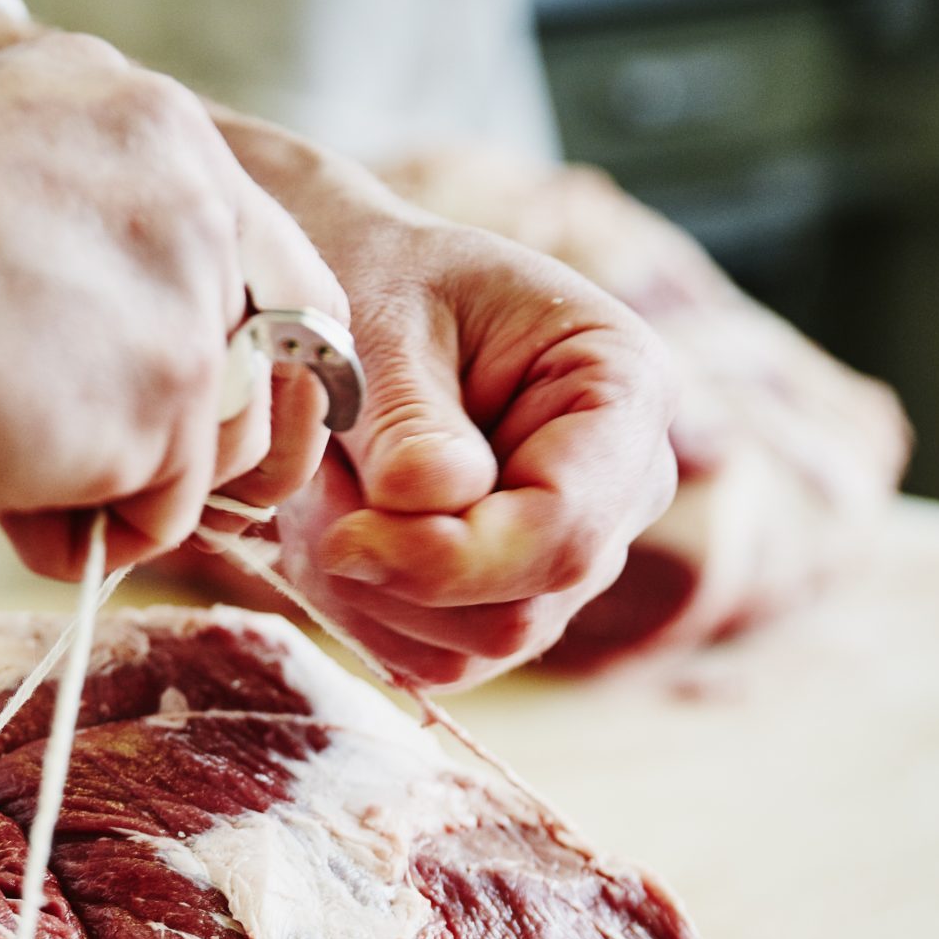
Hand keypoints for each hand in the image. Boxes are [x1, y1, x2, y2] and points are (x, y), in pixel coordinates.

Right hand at [0, 34, 346, 577]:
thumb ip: (64, 219)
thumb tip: (94, 320)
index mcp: (140, 120)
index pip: (257, 246)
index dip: (218, 336)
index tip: (157, 392)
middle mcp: (189, 189)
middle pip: (279, 342)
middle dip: (205, 420)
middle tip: (105, 462)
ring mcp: (186, 291)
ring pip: (231, 435)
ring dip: (138, 482)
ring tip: (18, 479)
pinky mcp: (163, 393)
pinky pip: (168, 505)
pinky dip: (99, 532)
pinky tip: (11, 504)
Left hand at [217, 120, 676, 688]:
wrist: (361, 293)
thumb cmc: (382, 282)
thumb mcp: (383, 324)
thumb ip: (408, 419)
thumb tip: (430, 504)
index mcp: (623, 392)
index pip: (567, 530)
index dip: (454, 560)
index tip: (344, 538)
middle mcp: (619, 489)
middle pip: (523, 605)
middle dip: (396, 571)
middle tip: (315, 493)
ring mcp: (567, 556)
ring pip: (473, 646)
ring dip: (367, 590)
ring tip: (323, 489)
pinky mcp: (506, 600)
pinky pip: (432, 656)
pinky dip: (360, 607)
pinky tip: (333, 526)